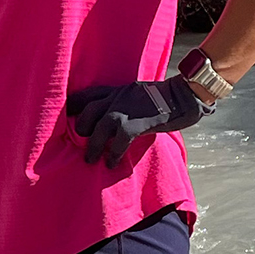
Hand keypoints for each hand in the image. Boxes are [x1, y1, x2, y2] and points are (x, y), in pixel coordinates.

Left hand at [65, 77, 206, 167]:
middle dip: (81, 127)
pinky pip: (119, 140)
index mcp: (118, 90)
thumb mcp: (140, 93)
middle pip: (88, 110)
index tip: (68, 117)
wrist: (187, 94)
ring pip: (99, 126)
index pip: (88, 94)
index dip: (75, 106)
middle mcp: (118, 96)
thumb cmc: (168, 97)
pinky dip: (113, 153)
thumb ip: (127, 103)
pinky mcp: (138, 122)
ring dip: (93, 145)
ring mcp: (127, 108)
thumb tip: (120, 119)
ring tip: (90, 159)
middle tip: (80, 142)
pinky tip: (111, 163)